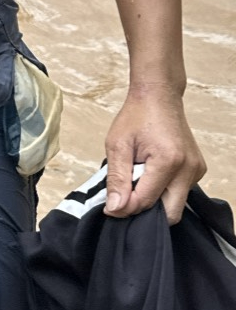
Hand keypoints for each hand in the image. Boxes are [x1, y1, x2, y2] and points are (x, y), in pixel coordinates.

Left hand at [104, 90, 206, 223]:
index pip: (146, 202)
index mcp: (168, 161)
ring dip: (155, 201)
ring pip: (175, 205)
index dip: (125, 207)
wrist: (159, 96)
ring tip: (139, 178)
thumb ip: (117, 180)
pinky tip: (152, 175)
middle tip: (126, 195)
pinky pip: (181, 194)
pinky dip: (164, 192)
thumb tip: (115, 209)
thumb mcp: (117, 145)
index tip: (111, 205)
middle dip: (145, 211)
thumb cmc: (136, 116)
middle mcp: (188, 168)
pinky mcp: (198, 170)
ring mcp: (196, 170)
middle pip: (169, 213)